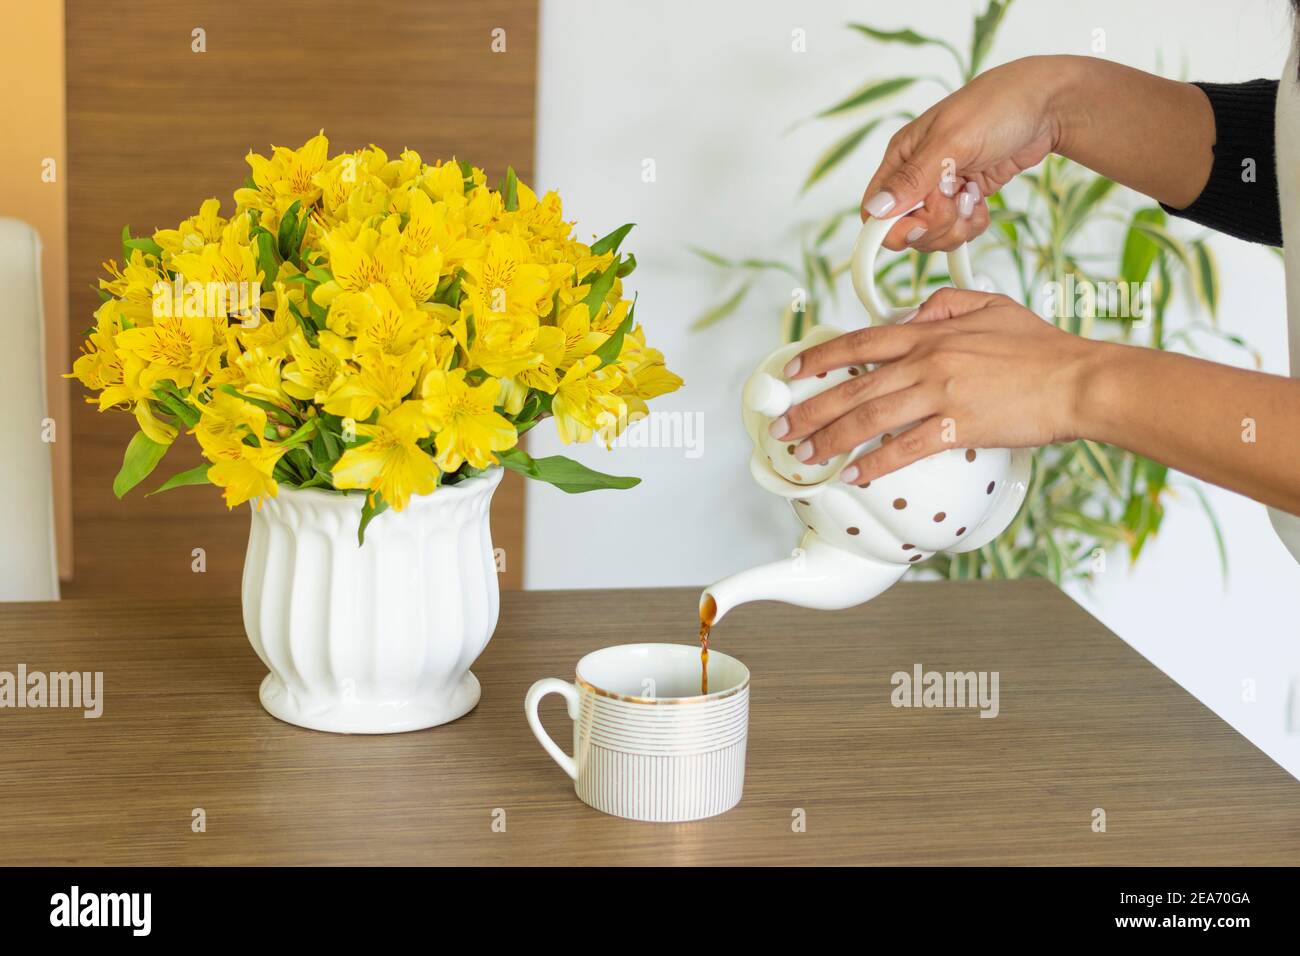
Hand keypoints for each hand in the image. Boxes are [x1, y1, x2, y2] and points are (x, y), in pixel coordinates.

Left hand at [770, 288, 1096, 485]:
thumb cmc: (1041, 347)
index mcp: (929, 332)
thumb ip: (944, 304)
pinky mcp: (958, 428)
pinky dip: (875, 463)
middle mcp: (927, 361)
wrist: (1078, 380)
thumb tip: (911, 312)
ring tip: (805, 455)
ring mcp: (941, 395)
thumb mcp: (990, 305)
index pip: (860, 342)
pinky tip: (853, 474)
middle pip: (853, 386)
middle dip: (810, 409)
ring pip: (869, 418)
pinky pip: (905, 448)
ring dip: (831, 439)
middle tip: (783, 428)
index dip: (820, 357)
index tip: (793, 373)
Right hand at [862, 56, 1072, 252]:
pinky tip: (982, 202)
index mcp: (902, 157)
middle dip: (934, 226)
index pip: (875, 210)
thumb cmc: (998, 106)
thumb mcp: (952, 140)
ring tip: (973, 199)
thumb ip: (913, 178)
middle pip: (905, 229)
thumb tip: (875, 209)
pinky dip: (972, 225)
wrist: (1048, 106)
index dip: (893, 228)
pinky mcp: (965, 198)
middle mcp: (916, 176)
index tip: (921, 225)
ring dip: (956, 227)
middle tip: (958, 201)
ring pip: (932, 234)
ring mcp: (942, 189)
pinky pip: (957, 229)